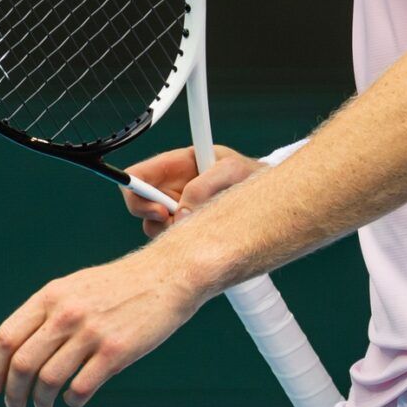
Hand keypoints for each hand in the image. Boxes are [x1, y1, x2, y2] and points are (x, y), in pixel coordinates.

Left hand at [0, 246, 207, 406]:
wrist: (168, 275)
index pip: (6, 338)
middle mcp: (67, 313)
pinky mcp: (115, 351)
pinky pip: (80, 388)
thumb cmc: (120, 286)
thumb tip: (16, 351)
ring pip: (48, 381)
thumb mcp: (76, 287)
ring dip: (40, 402)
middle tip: (16, 406)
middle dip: (13, 393)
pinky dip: (71, 401)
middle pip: (22, 364)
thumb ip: (48, 312)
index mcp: (52, 295)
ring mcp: (91, 332)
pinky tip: (74, 399)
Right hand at [120, 145, 261, 238]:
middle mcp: (173, 188)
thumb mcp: (234, 170)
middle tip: (176, 223)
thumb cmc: (252, 176)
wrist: (271, 201)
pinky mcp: (187, 228)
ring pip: (153, 227)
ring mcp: (178, 209)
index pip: (140, 173)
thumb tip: (181, 213)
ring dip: (170, 232)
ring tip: (201, 224)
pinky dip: (181, 242)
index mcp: (177, 165)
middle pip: (139, 204)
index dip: (136, 190)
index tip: (156, 209)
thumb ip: (205, 185)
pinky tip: (203, 234)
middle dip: (152, 217)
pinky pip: (171, 239)